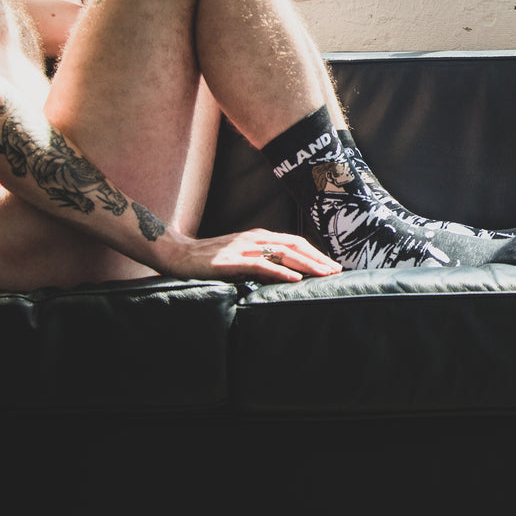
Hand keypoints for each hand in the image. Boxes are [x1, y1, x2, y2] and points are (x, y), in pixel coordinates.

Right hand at [177, 228, 342, 283]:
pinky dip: (280, 272)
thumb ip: (261, 262)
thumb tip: (286, 275)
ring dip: (306, 264)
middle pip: (294, 245)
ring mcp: (243, 247)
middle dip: (317, 258)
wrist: (178, 254)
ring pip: (283, 253)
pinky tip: (294, 279)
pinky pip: (261, 265)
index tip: (332, 265)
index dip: (315, 253)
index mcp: (259, 236)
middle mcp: (255, 238)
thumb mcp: (241, 257)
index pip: (295, 242)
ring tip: (323, 274)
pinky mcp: (231, 260)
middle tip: (336, 271)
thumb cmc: (211, 259)